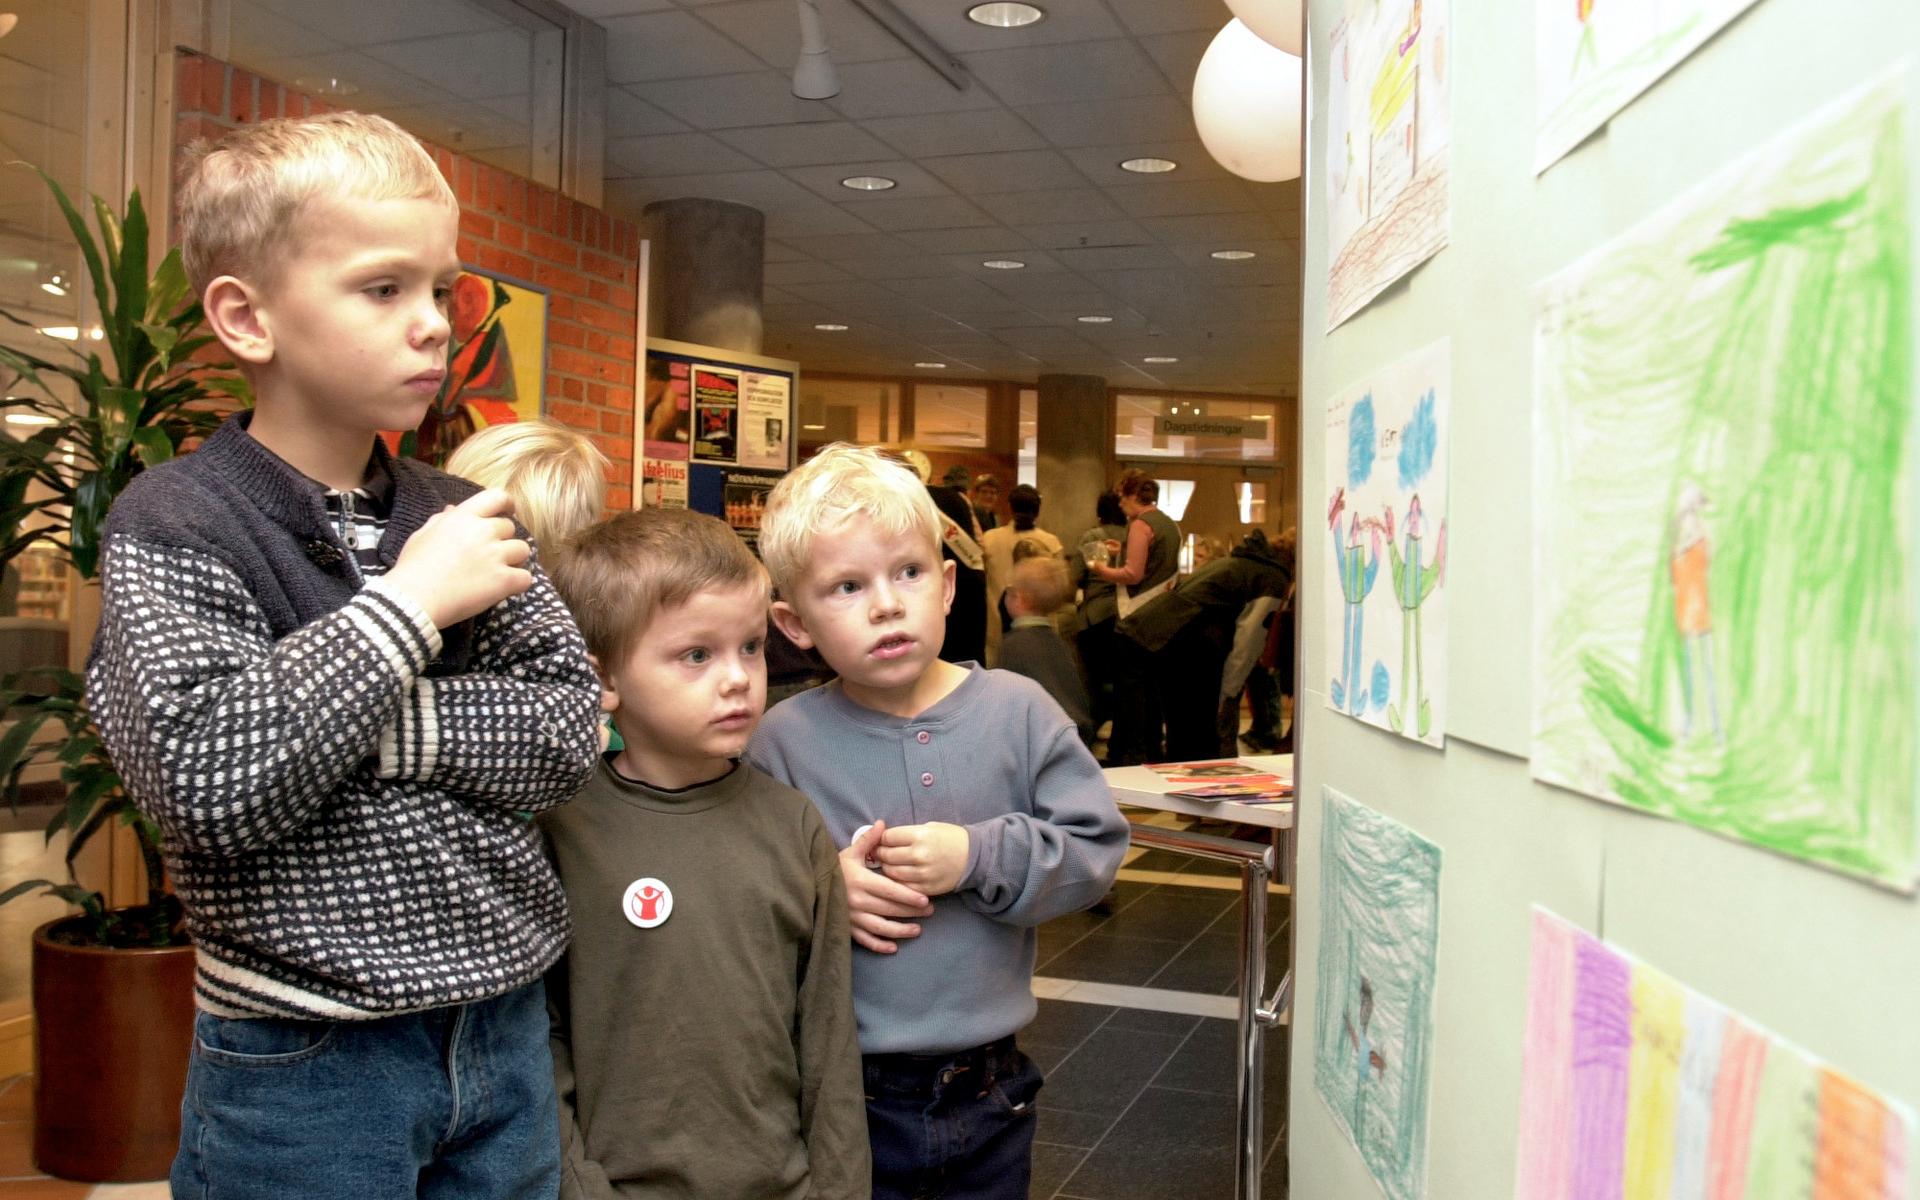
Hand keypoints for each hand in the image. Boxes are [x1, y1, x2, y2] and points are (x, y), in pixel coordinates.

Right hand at [383, 489, 531, 627]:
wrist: (414, 599)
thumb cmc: (413, 568)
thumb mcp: (422, 535)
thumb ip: (441, 520)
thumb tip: (453, 509)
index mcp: (463, 517)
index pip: (497, 497)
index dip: (507, 504)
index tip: (508, 513)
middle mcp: (483, 531)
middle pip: (510, 528)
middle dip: (502, 540)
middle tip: (488, 556)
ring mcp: (495, 555)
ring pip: (522, 550)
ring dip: (513, 560)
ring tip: (496, 572)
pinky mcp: (503, 580)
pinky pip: (526, 577)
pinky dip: (518, 583)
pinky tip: (503, 589)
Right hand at [840, 820, 932, 954]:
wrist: (810, 884)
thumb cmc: (834, 868)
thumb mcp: (850, 853)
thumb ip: (868, 840)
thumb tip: (882, 823)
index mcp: (861, 881)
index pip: (890, 891)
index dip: (908, 896)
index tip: (925, 899)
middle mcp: (857, 901)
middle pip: (889, 909)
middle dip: (911, 911)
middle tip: (929, 911)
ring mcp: (852, 917)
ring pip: (880, 928)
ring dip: (900, 931)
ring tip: (917, 930)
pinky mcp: (847, 928)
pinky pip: (865, 940)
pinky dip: (879, 945)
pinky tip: (893, 948)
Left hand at [874, 821, 969, 896]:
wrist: (973, 857)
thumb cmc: (950, 838)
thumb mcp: (929, 827)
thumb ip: (906, 833)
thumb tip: (883, 838)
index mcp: (920, 835)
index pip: (887, 837)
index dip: (881, 839)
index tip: (881, 841)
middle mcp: (919, 855)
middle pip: (886, 855)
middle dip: (880, 853)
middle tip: (880, 853)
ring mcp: (922, 874)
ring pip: (891, 873)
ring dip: (887, 868)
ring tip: (890, 864)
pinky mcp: (926, 888)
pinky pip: (902, 886)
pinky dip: (897, 882)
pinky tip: (900, 877)